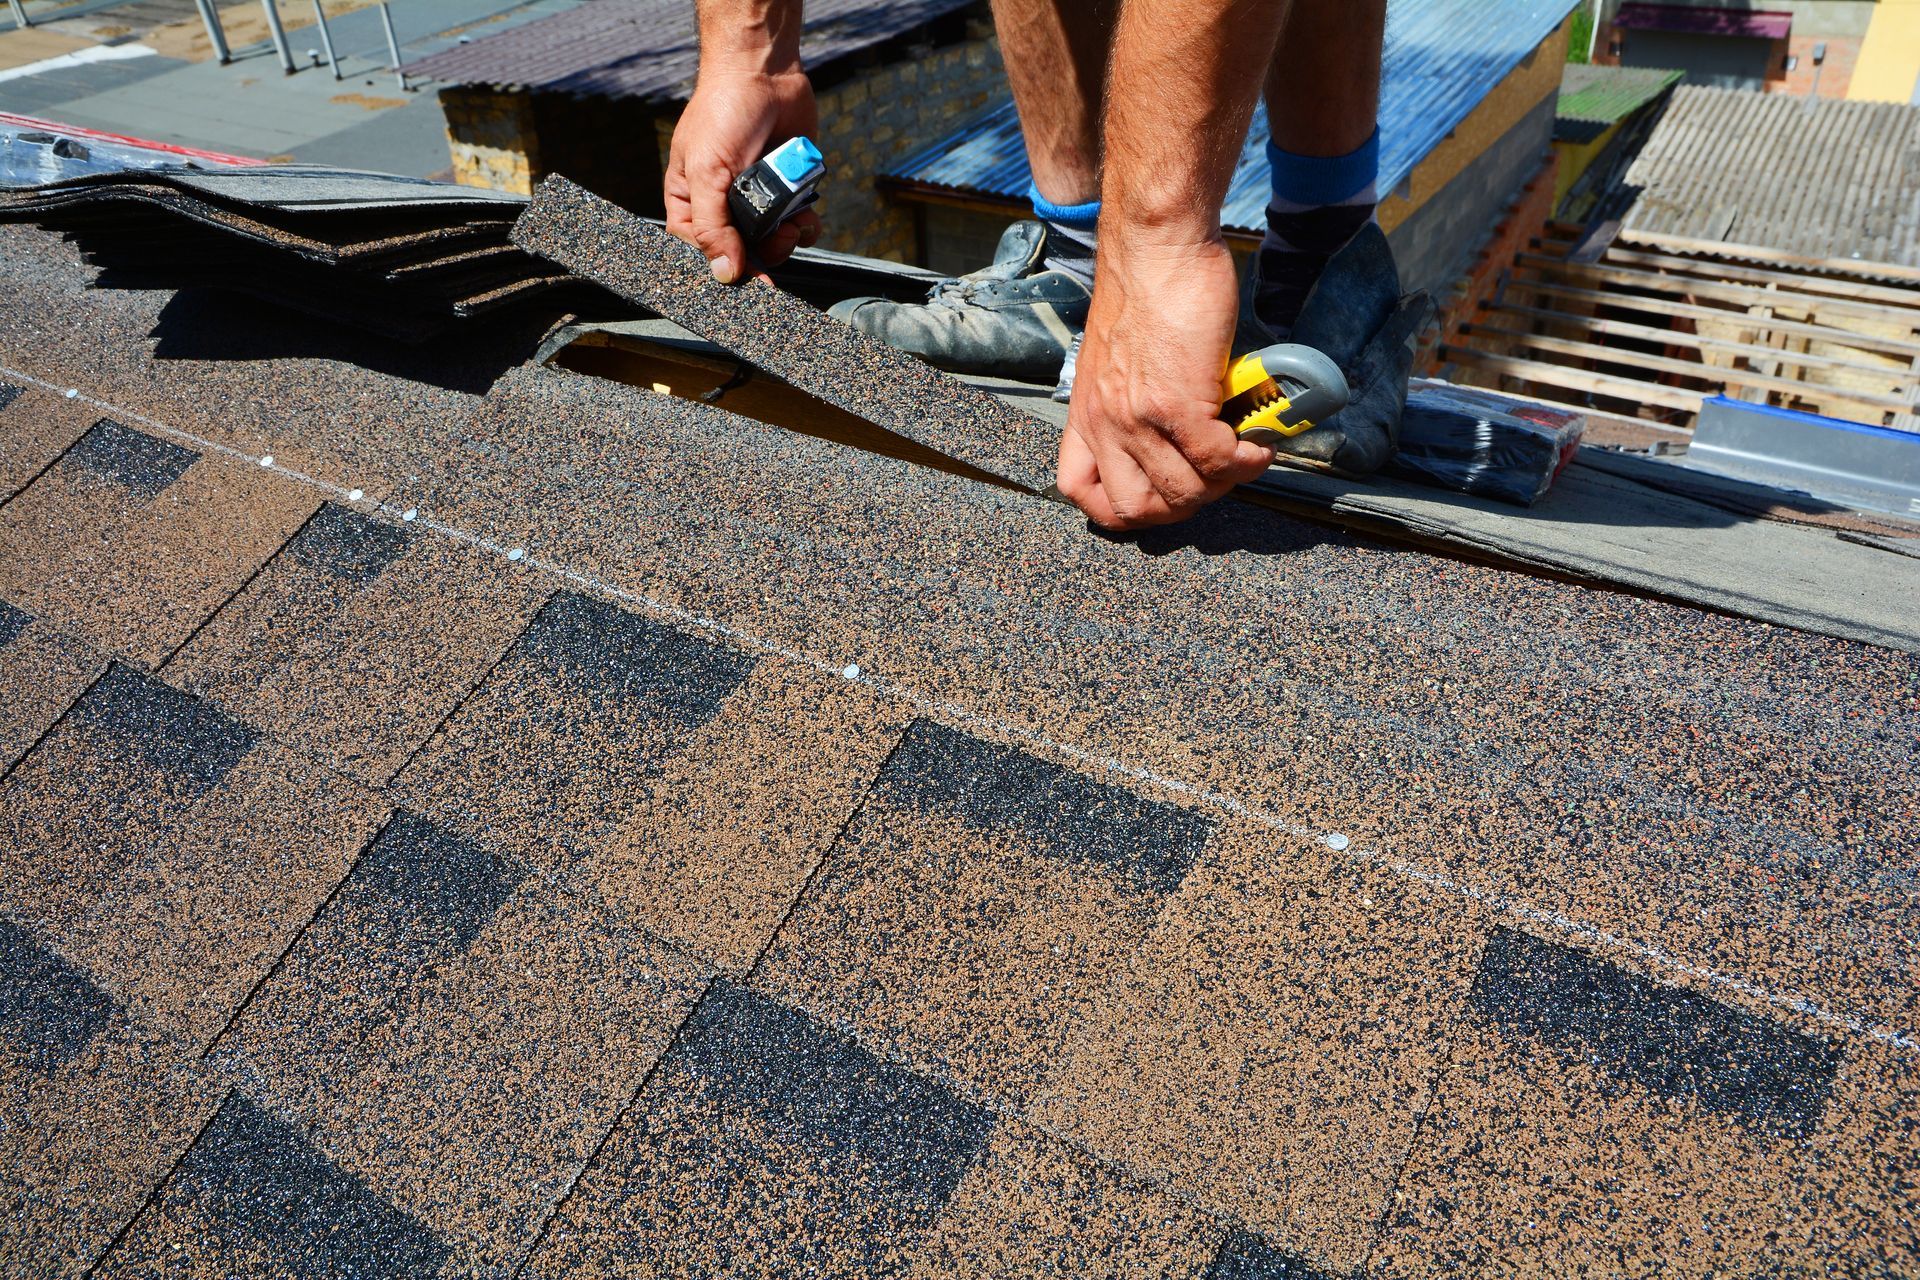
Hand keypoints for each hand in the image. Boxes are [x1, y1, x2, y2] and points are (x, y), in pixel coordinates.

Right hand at [665, 68, 821, 283]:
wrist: (765, 73)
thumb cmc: (722, 112)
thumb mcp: (706, 172)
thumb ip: (712, 225)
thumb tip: (724, 273)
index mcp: (691, 203)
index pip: (700, 252)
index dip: (722, 269)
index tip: (746, 280)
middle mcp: (724, 205)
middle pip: (742, 254)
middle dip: (763, 253)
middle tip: (778, 239)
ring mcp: (759, 199)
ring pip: (774, 243)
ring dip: (788, 239)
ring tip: (794, 220)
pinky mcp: (788, 190)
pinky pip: (799, 224)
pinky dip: (806, 223)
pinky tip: (806, 210)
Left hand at [1056, 236, 1273, 528]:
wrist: (1157, 245)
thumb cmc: (1147, 290)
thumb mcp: (1117, 359)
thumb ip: (1130, 402)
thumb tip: (1173, 433)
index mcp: (1085, 413)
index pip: (1081, 492)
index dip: (1120, 509)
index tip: (1159, 495)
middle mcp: (1105, 423)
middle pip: (1139, 509)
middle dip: (1184, 505)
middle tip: (1214, 476)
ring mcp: (1138, 418)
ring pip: (1184, 492)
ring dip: (1223, 483)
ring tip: (1243, 456)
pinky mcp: (1178, 404)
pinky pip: (1217, 461)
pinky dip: (1246, 460)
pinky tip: (1258, 443)